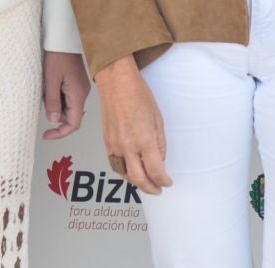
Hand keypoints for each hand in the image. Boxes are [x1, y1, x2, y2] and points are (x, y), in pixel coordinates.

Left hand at [42, 51, 90, 140]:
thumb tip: (54, 120)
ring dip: (56, 107)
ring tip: (45, 94)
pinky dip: (58, 99)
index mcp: (78, 94)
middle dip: (57, 119)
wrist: (63, 38)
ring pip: (69, 107)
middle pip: (72, 116)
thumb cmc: (58, 55)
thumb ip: (52, 102)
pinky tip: (49, 89)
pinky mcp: (76, 82)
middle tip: (43, 115)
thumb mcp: (50, 80)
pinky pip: (68, 98)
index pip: (74, 123)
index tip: (47, 135)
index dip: (61, 132)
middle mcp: (82, 93)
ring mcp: (80, 87)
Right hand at [94, 56, 172, 195]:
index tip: (168, 182)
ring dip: (136, 182)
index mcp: (144, 140)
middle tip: (158, 190)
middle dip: (151, 188)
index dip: (164, 181)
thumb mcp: (158, 119)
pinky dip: (123, 172)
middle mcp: (127, 146)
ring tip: (146, 183)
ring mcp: (115, 145)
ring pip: (124, 174)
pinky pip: (114, 164)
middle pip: (139, 179)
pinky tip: (130, 171)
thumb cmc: (138, 95)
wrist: (117, 83)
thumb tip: (160, 160)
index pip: (156, 171)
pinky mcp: (106, 142)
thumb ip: (159, 143)